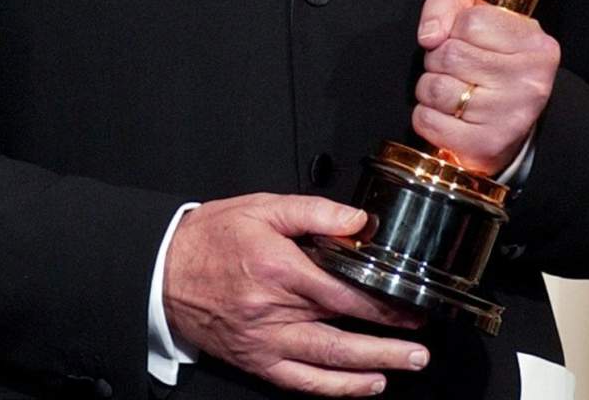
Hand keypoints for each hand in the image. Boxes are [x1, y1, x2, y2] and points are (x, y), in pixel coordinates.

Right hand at [163, 193, 428, 394]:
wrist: (165, 270)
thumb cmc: (212, 236)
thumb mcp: (262, 207)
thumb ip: (313, 211)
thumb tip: (356, 221)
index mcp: (278, 267)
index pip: (342, 288)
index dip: (381, 299)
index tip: (411, 300)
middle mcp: (273, 308)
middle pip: (342, 325)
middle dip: (388, 334)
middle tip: (423, 339)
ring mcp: (265, 340)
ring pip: (329, 359)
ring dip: (374, 364)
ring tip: (409, 363)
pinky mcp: (256, 360)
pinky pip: (302, 381)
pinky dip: (337, 388)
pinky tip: (366, 385)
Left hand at [413, 0, 559, 175]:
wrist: (510, 120)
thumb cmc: (491, 60)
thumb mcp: (475, 16)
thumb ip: (445, 6)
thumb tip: (429, 36)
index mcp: (535, 44)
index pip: (471, 22)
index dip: (455, 29)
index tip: (465, 41)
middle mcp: (529, 81)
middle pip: (450, 54)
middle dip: (438, 59)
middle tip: (456, 69)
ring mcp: (510, 116)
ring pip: (435, 88)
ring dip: (430, 87)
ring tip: (453, 91)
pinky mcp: (486, 145)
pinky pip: (428, 120)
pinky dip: (427, 116)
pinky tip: (449, 115)